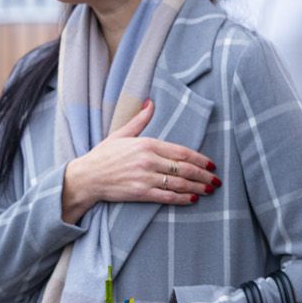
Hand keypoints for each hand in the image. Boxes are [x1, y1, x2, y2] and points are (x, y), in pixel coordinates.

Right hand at [61, 100, 220, 223]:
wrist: (86, 177)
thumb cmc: (103, 155)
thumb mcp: (121, 134)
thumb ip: (139, 120)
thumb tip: (150, 103)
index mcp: (147, 144)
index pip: (181, 152)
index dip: (200, 159)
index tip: (211, 164)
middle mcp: (149, 160)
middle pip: (185, 169)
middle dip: (204, 176)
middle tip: (216, 180)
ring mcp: (145, 177)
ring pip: (179, 183)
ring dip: (197, 187)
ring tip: (209, 190)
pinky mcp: (140, 193)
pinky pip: (167, 196)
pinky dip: (182, 198)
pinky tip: (193, 199)